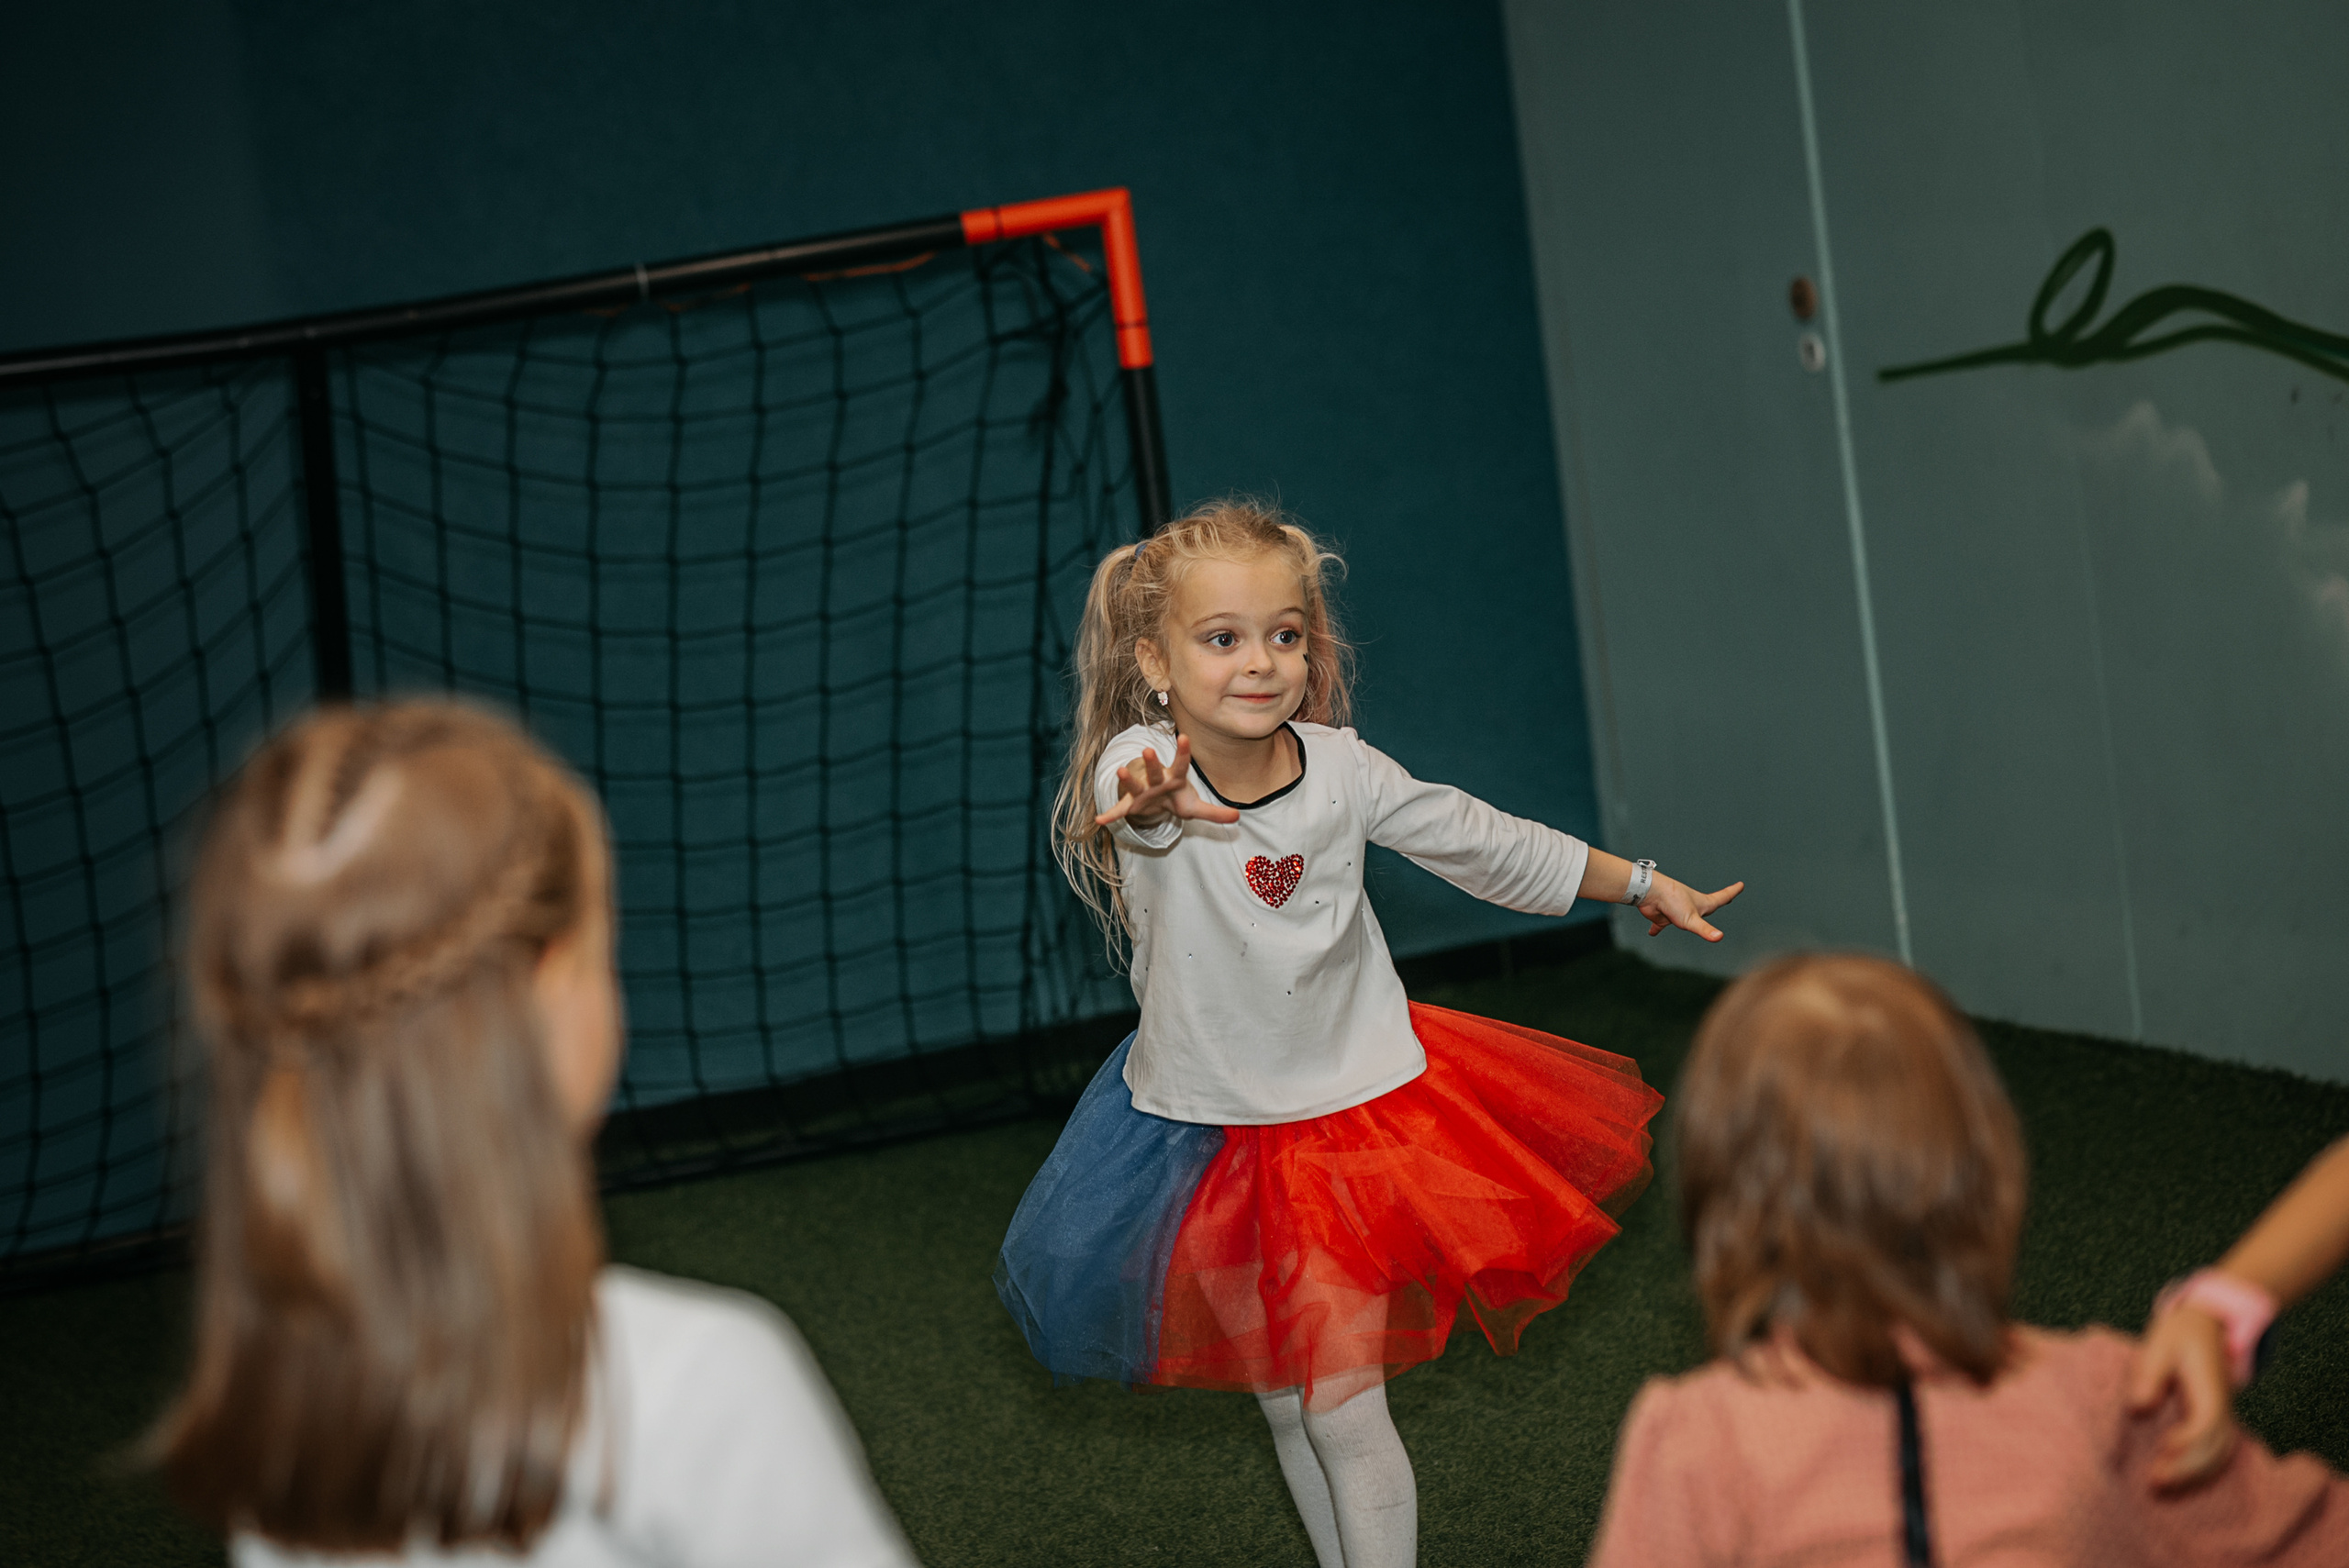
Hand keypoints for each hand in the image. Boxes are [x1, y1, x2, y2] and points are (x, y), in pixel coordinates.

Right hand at [1094, 735, 1241, 828]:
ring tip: (1121, 770)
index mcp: (1174, 778)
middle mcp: (1156, 781)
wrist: (1156, 803)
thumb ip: (1215, 813)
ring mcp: (1142, 792)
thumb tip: (1237, 817)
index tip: (1184, 736)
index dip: (1183, 752)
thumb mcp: (1195, 808)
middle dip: (1151, 762)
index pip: (1181, 764)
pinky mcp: (1131, 805)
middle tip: (1148, 749)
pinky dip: (1110, 816)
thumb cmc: (1176, 799)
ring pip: (1135, 784)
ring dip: (1128, 778)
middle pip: (1155, 771)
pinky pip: (1120, 811)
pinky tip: (1099, 821)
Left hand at [1638, 875, 1743, 940]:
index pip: (1722, 898)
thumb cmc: (1672, 901)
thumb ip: (1704, 930)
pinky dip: (1656, 928)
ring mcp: (1676, 910)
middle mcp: (1690, 906)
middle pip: (1707, 905)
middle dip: (1717, 902)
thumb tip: (1719, 937)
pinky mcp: (1662, 916)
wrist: (1648, 893)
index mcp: (1701, 903)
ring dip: (1686, 917)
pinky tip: (1652, 932)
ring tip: (1686, 919)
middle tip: (1726, 899)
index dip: (1732, 892)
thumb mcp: (1691, 919)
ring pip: (1684, 916)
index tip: (1741, 884)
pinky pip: (1660, 924)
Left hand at [2128, 1304, 2238, 1487]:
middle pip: (2216, 1449)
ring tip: (2162, 1488)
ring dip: (2195, 1476)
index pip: (2207, 1423)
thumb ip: (2149, 1375)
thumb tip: (2138, 1407)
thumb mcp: (2159, 1345)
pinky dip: (2201, 1471)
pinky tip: (2177, 1480)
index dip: (2188, 1441)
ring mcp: (2223, 1416)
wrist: (2207, 1324)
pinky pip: (2217, 1453)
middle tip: (2154, 1483)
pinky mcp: (2215, 1421)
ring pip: (2220, 1456)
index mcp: (2211, 1390)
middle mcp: (2223, 1408)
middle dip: (2189, 1470)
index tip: (2163, 1448)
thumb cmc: (2179, 1334)